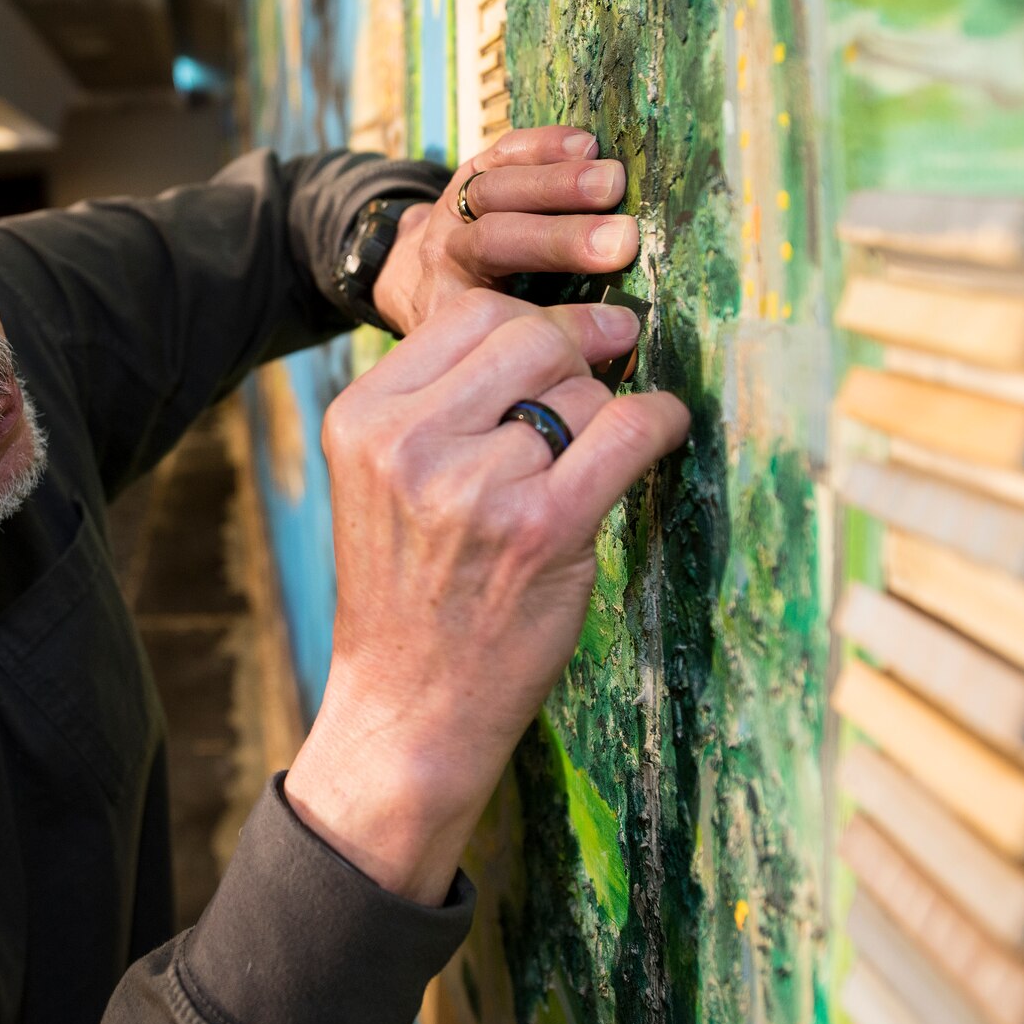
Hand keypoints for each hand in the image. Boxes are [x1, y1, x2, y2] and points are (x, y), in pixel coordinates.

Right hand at [283, 289, 688, 901]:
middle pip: (529, 335)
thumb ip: (446, 400)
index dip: (531, 324)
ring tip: (579, 468)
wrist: (408, 709)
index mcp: (361, 420)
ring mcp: (472, 486)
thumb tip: (571, 323)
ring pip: (580, 389)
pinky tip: (662, 433)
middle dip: (576, 356)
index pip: (469, 313)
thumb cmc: (410, 592)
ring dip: (602, 415)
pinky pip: (627, 431)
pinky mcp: (540, 529)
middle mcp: (406, 444)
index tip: (567, 347)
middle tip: (594, 388)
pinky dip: (659, 423)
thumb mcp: (387, 479)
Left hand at [372, 126, 634, 335]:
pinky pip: (500, 154)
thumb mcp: (503, 350)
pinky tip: (587, 144)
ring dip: (557, 183)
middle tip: (622, 240)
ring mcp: (452, 211)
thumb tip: (623, 354)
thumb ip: (556, 349)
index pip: (497, 311)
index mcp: (451, 312)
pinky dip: (542, 145)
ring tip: (614, 181)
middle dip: (559, 240)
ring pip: (493, 190)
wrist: (422, 275)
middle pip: (493, 241)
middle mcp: (444, 260)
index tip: (618, 320)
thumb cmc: (481, 322)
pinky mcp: (470, 173)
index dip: (558, 320)